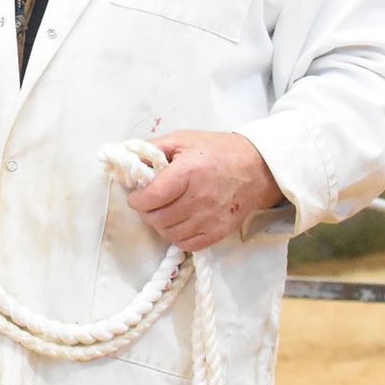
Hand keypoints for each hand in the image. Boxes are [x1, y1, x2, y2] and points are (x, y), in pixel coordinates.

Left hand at [126, 130, 283, 251]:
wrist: (257, 167)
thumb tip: (128, 160)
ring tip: (164, 211)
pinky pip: (187, 244)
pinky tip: (179, 222)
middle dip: (146, 211)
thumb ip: (153, 149)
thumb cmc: (216, 151)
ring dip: (160, 224)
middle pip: (157, 218)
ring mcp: (211, 218)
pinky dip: (176, 236)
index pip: (152, 197)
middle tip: (149, 203)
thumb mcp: (182, 139)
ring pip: (169, 233)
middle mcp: (199, 198)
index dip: (137, 199)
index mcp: (188, 172)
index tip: (136, 195)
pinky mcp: (219, 232)